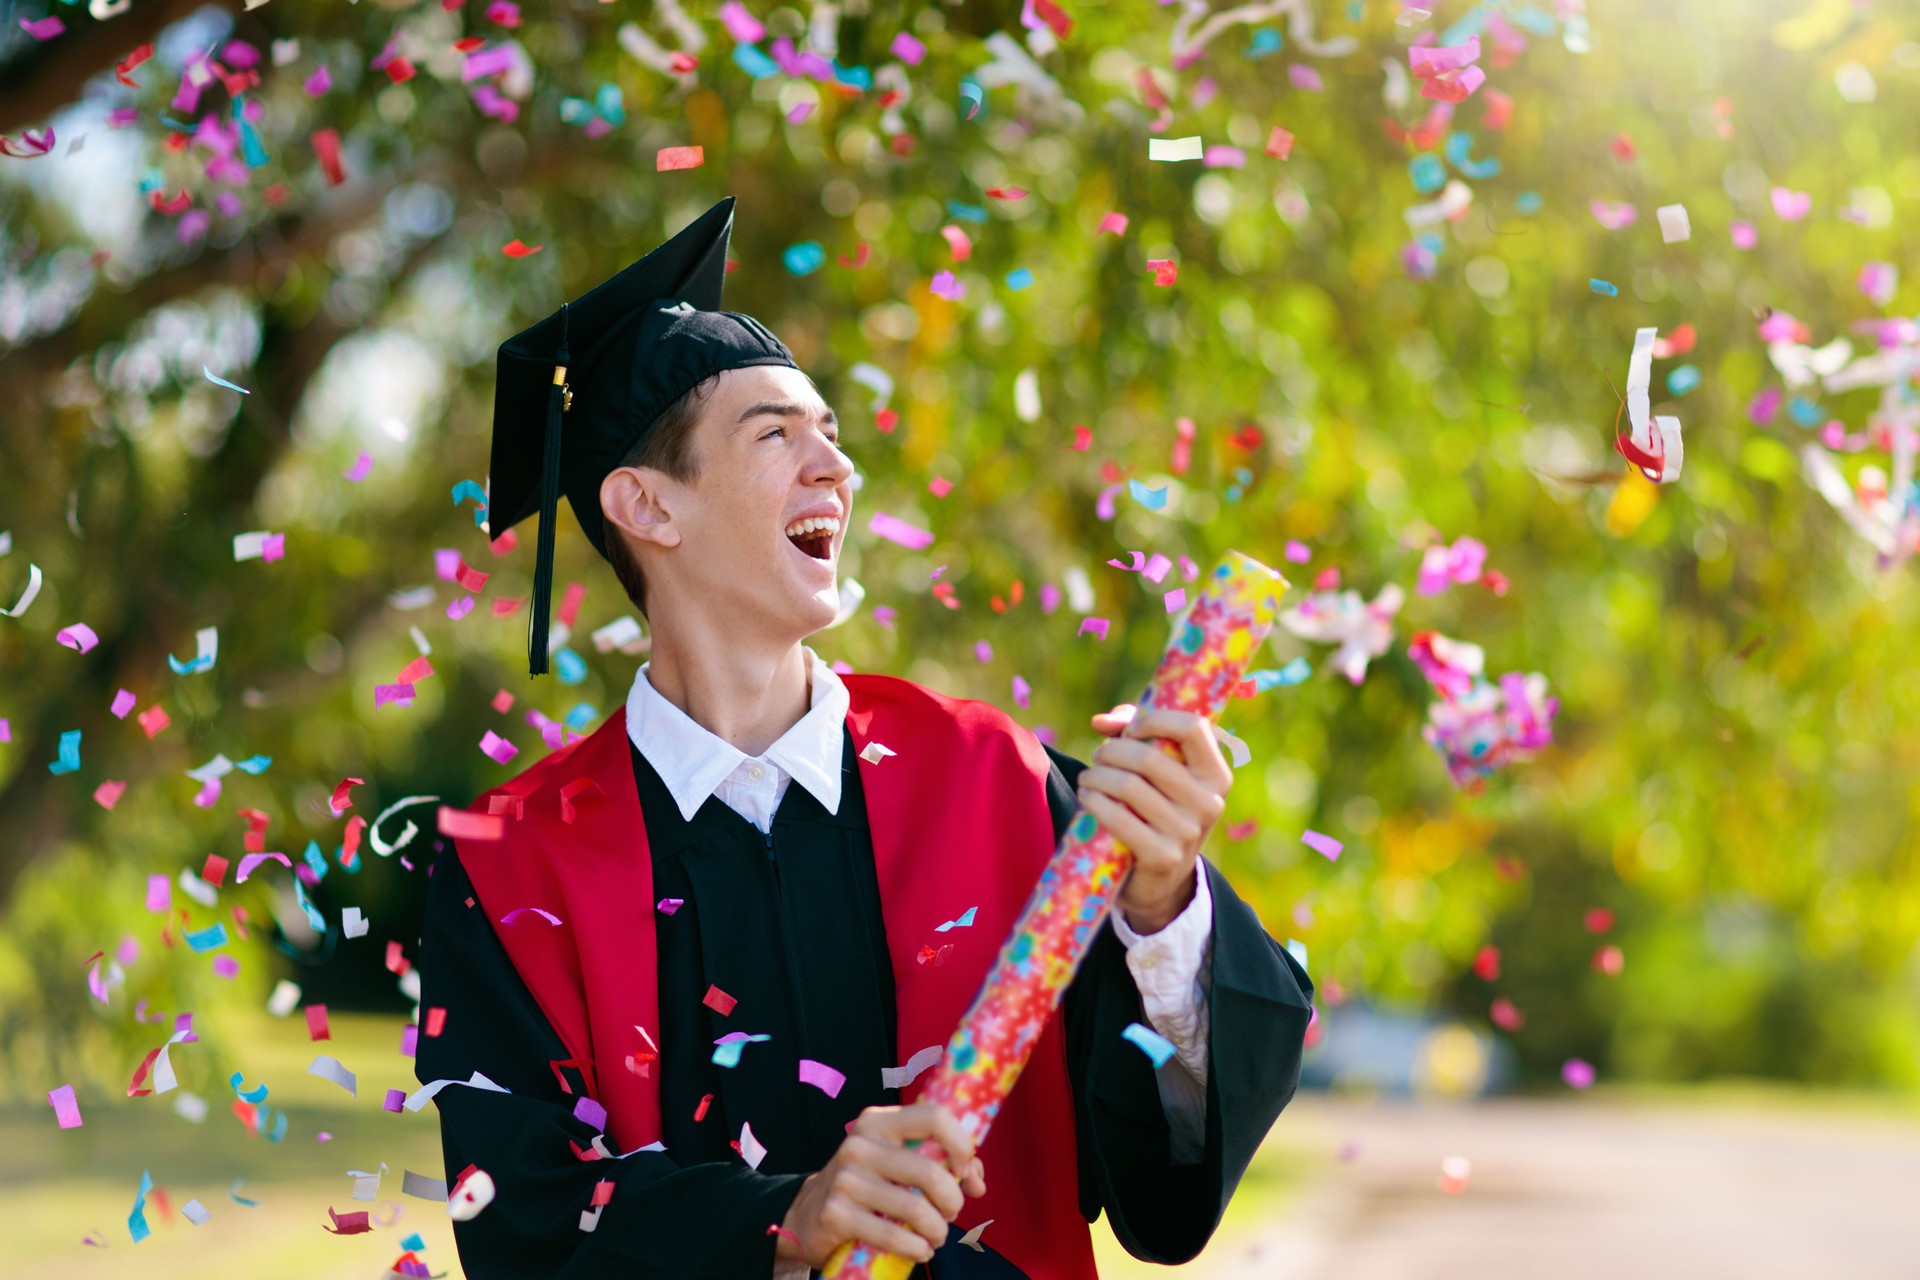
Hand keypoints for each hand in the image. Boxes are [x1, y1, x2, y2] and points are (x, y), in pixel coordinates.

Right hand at [776, 1102, 986, 1267]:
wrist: (807, 1213)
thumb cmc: (867, 1184)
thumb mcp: (897, 1161)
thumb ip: (942, 1162)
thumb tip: (977, 1182)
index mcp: (879, 1122)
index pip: (935, 1117)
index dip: (961, 1145)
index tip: (963, 1171)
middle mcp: (860, 1144)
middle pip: (931, 1171)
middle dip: (953, 1201)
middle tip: (949, 1214)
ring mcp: (846, 1179)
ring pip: (916, 1209)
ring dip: (937, 1230)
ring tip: (935, 1235)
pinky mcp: (836, 1214)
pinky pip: (893, 1236)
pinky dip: (917, 1248)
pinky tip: (920, 1249)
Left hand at [1081, 704, 1231, 933]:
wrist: (1162, 879)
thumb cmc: (1156, 809)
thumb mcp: (1158, 772)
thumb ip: (1133, 733)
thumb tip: (1101, 722)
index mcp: (1215, 775)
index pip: (1194, 727)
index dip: (1155, 719)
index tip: (1131, 729)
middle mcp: (1209, 802)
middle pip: (1148, 758)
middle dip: (1112, 752)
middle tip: (1099, 757)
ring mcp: (1187, 832)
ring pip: (1128, 786)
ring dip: (1096, 776)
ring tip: (1088, 779)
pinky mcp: (1163, 856)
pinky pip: (1118, 818)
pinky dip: (1094, 802)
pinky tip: (1088, 798)